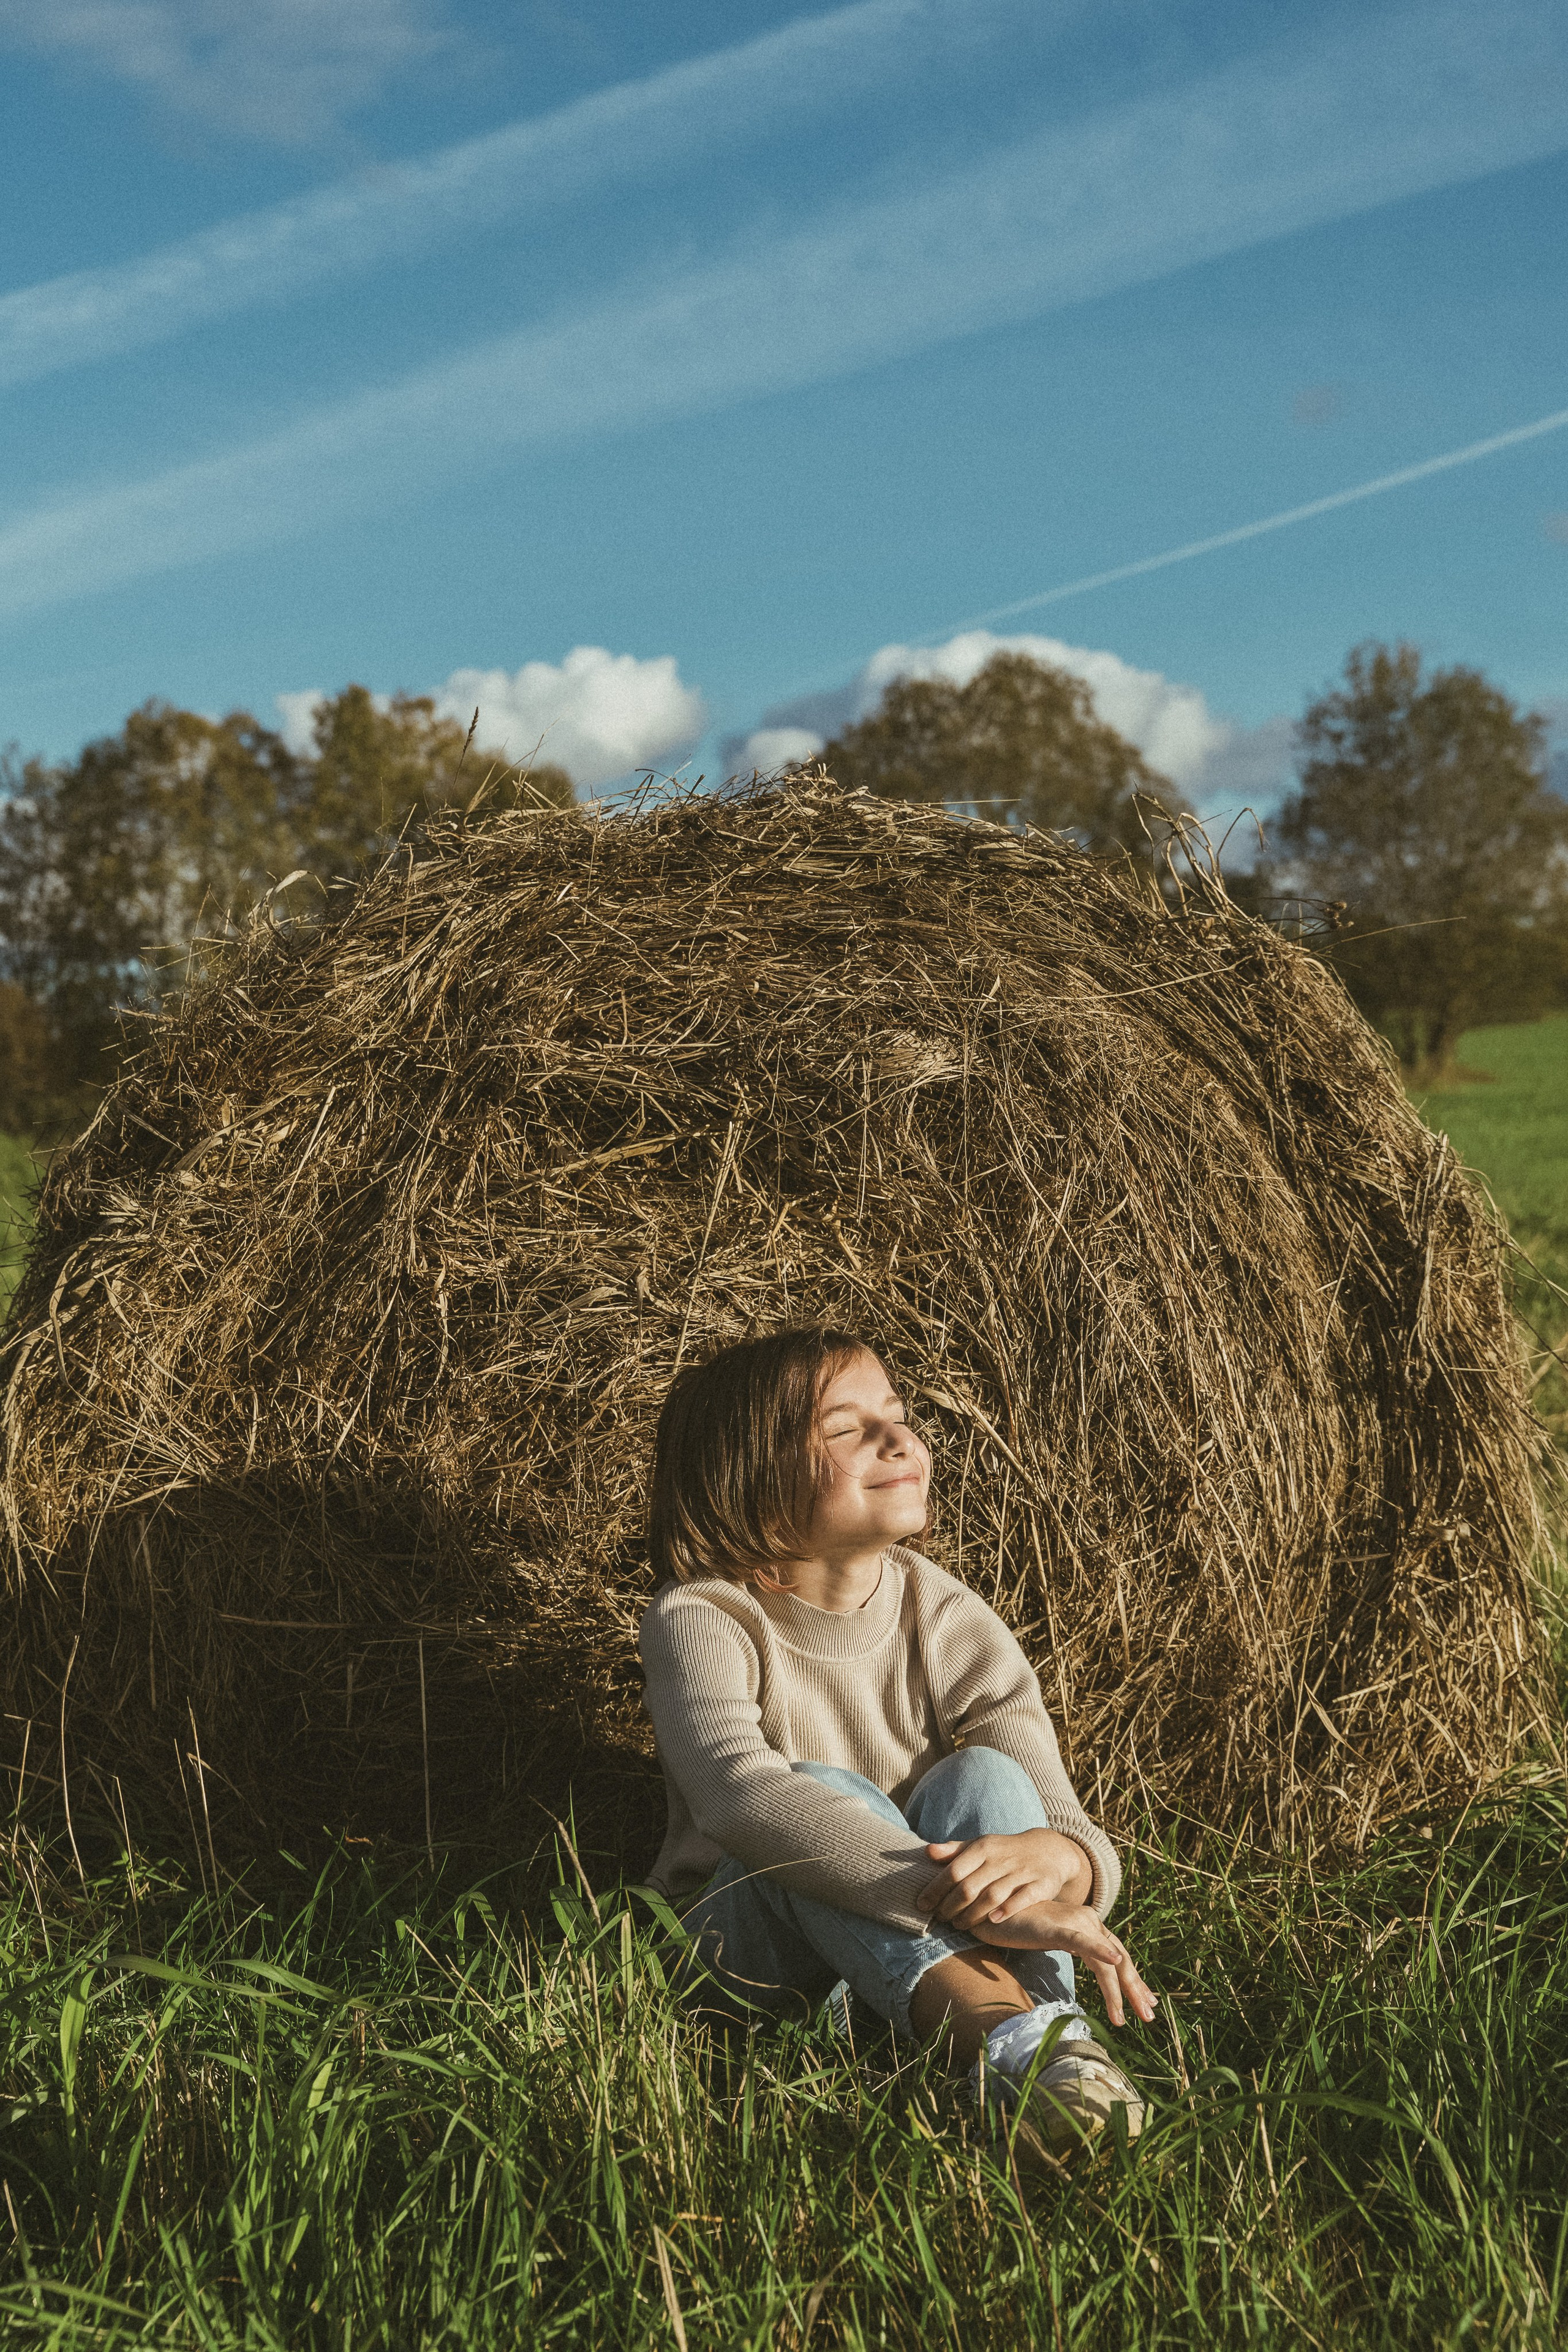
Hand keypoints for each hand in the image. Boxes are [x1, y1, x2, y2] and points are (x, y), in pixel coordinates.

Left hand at [918, 1827, 1091, 1931]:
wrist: (1048, 1850)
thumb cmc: (1004, 1851)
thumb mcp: (980, 1845)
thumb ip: (954, 1851)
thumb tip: (927, 1852)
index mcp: (983, 1848)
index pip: (953, 1870)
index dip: (935, 1889)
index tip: (921, 1905)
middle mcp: (1001, 1859)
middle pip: (969, 1886)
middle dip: (950, 1906)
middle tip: (940, 1919)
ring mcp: (1021, 1872)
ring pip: (992, 1895)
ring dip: (973, 1914)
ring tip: (959, 1925)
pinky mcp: (1040, 1884)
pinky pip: (1022, 1899)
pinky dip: (1006, 1910)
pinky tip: (992, 1921)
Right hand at [968, 1897, 1158, 2028]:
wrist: (992, 1909)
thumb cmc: (1019, 1923)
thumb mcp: (1051, 1937)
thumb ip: (1071, 1946)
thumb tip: (1084, 1961)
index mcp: (1088, 1925)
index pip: (1118, 1955)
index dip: (1134, 1979)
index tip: (1146, 2002)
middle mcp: (1088, 1921)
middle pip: (1119, 1959)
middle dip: (1135, 1989)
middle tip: (1148, 2015)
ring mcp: (1075, 1923)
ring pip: (1105, 1961)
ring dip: (1118, 1990)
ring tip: (1122, 2018)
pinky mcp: (1058, 1927)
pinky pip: (1083, 1942)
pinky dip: (1101, 1951)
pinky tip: (1113, 1962)